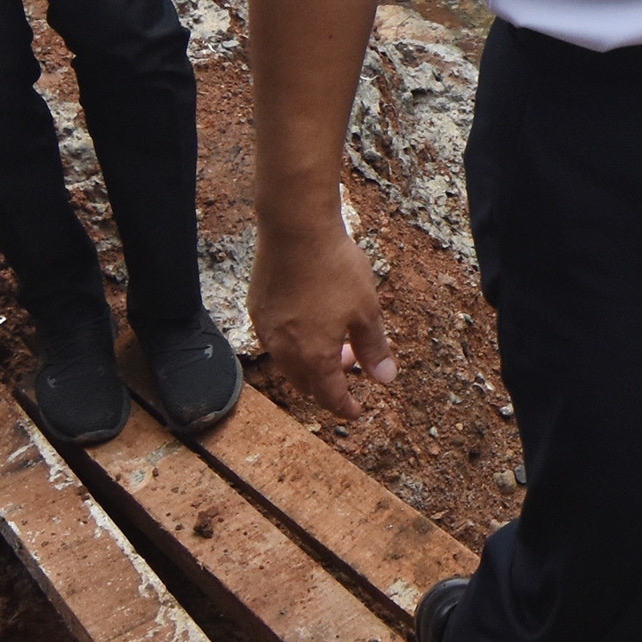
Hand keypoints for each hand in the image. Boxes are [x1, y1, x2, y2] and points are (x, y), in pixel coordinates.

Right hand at [248, 196, 399, 415]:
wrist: (295, 229)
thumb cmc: (334, 268)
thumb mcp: (366, 311)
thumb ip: (374, 348)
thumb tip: (384, 379)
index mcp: (312, 356)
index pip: (329, 396)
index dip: (345, 407)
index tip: (357, 412)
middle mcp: (283, 350)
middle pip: (306, 384)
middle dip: (329, 383)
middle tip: (352, 363)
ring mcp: (265, 329)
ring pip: (288, 363)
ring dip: (311, 363)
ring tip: (334, 339)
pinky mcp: (256, 308)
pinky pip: (275, 340)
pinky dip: (294, 343)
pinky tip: (310, 321)